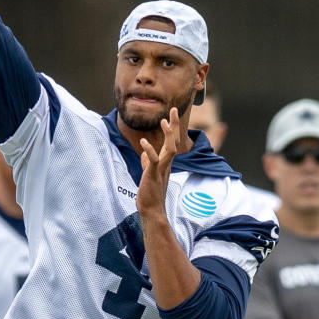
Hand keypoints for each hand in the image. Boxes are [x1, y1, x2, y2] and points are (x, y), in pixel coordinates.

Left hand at [137, 108, 187, 223]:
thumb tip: (144, 153)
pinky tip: (143, 142)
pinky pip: (153, 161)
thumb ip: (147, 162)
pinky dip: (149, 151)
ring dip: (168, 135)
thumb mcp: (148, 173)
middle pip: (174, 141)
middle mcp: (167, 164)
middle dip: (174, 125)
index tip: (171, 114)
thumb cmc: (150, 193)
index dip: (172, 127)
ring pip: (170, 149)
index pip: (172, 141)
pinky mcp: (154, 175)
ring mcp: (162, 169)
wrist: (151, 209)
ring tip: (164, 121)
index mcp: (166, 162)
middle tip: (174, 109)